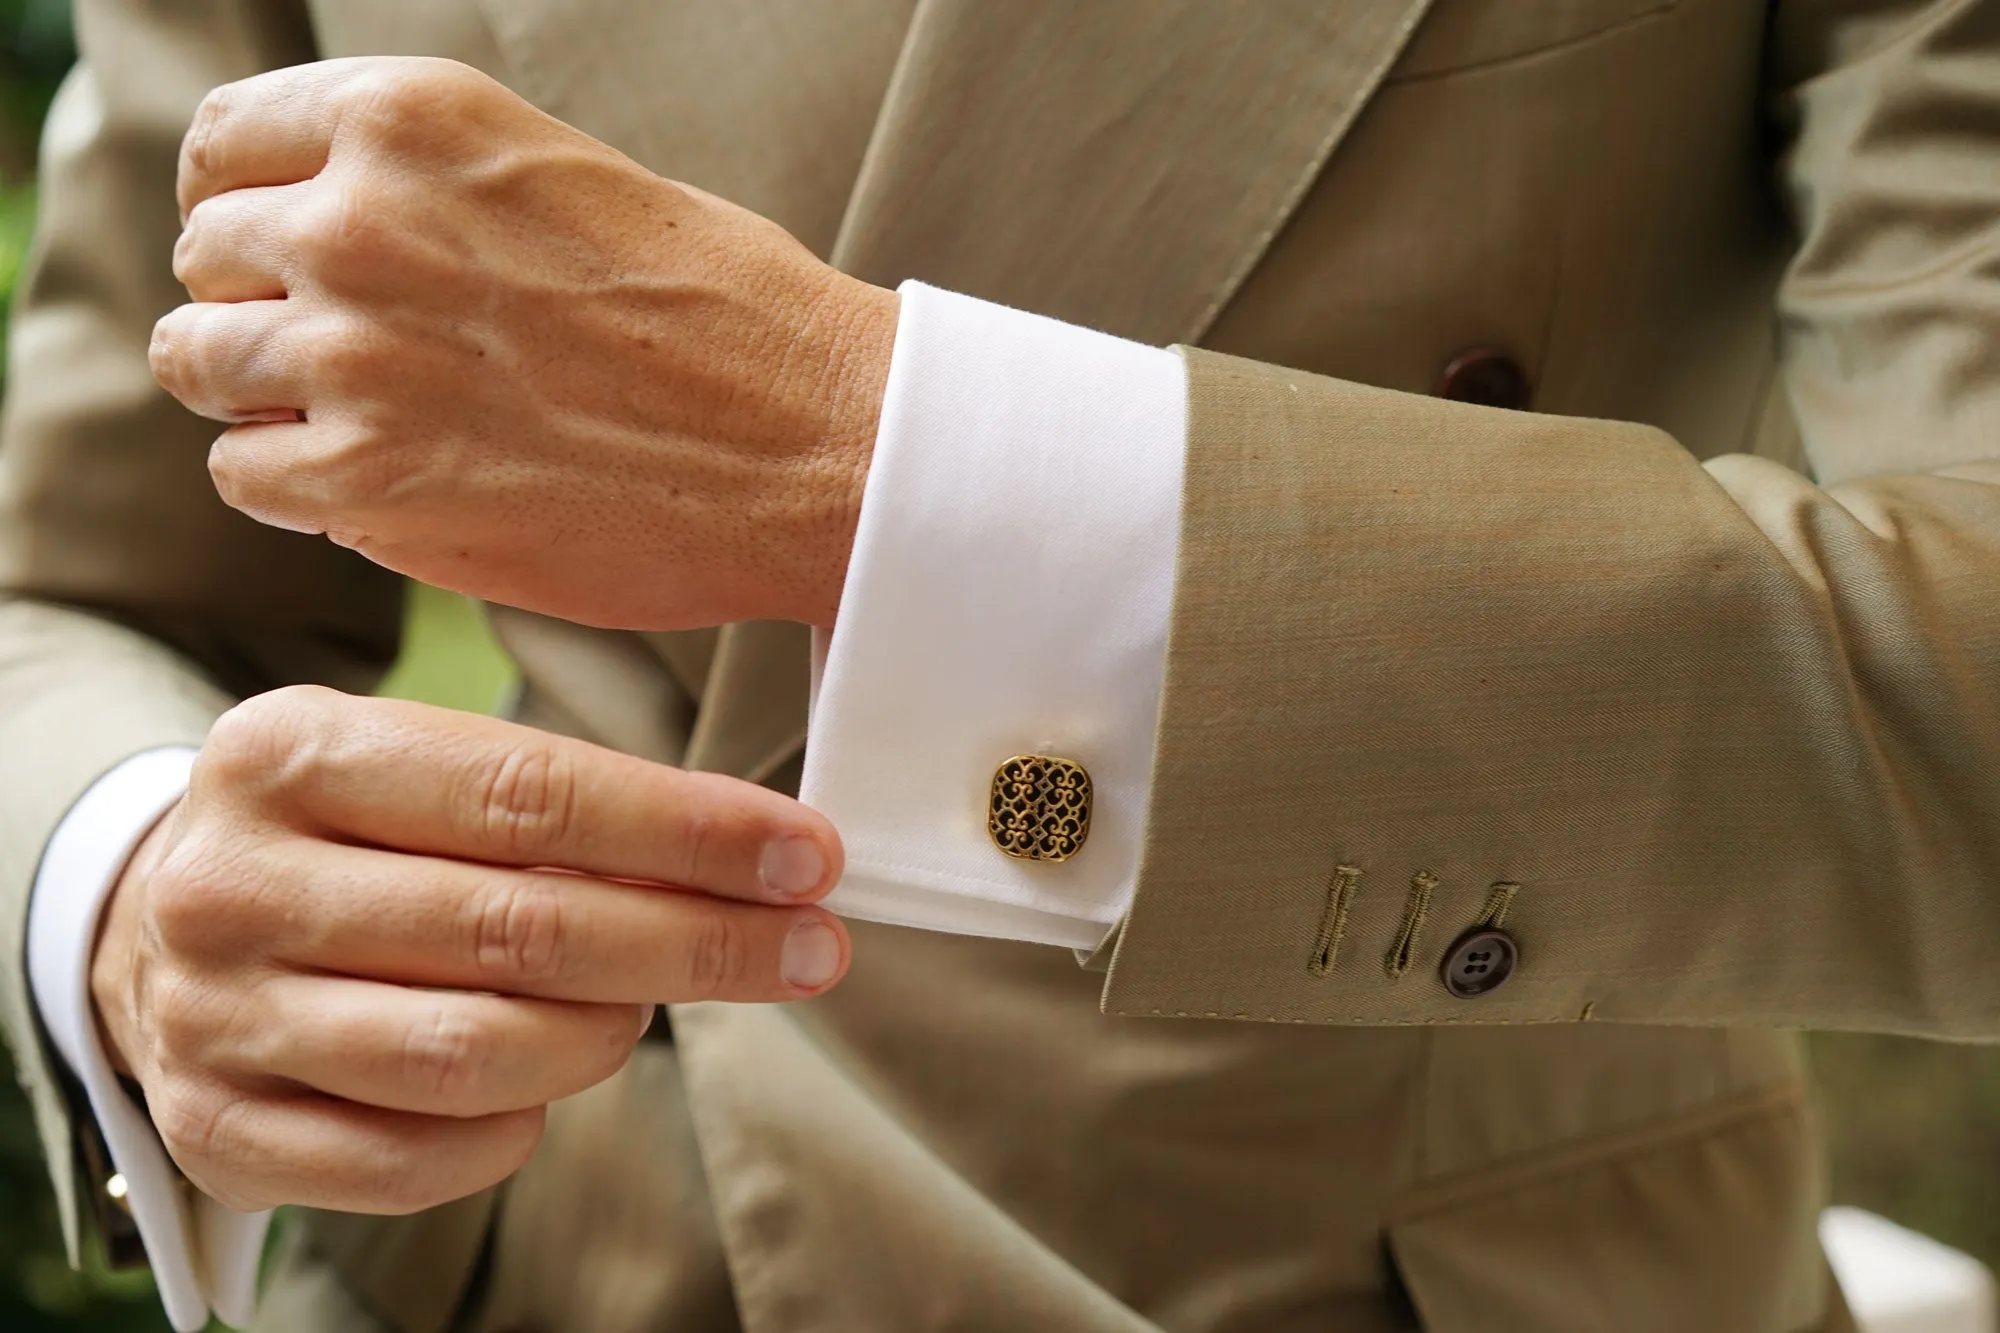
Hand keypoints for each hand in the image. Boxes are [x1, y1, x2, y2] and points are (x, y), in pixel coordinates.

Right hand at [90, 686, 848, 1213]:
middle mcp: (235, 884)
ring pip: (474, 1053)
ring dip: (606, 1036)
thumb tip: (753, 856)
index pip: (525, 792)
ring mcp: (216, 1017)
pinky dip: (515, 1129)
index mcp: (290, 754)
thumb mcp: (409, 767)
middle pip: (517, 928)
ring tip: (650, 1007)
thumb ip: (549, 800)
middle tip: (813, 946)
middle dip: (698, 942)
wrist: (152, 927)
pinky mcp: (221, 1130)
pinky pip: (416, 1157)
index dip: (687, 831)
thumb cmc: (340, 836)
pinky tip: (549, 1088)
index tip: (807, 855)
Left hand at [150, 57, 896, 629]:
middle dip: (261, 307)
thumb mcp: (569, 179)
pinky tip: (381, 485)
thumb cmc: (730, 318)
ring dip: (264, 397)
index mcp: (412, 117)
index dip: (243, 208)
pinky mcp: (367, 478)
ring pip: (202, 364)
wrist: (819, 443)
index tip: (278, 257)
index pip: (226, 145)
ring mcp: (352, 351)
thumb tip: (331, 226)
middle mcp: (357, 218)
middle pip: (209, 258)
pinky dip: (296, 485)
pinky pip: (245, 473)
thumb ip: (432, 190)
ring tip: (363, 424)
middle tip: (350, 358)